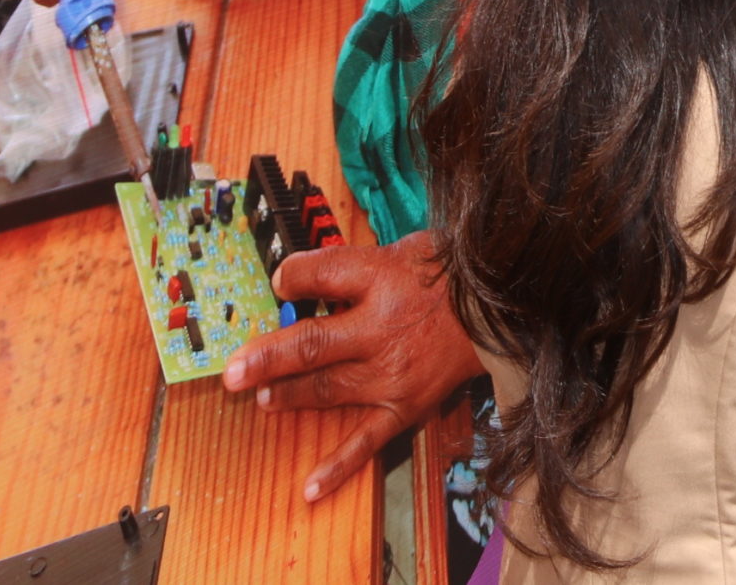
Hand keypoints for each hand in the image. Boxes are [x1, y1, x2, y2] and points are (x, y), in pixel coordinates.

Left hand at [221, 231, 484, 501]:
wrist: (504, 310)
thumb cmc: (448, 277)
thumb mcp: (400, 250)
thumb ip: (348, 264)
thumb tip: (293, 277)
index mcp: (384, 279)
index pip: (323, 274)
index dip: (293, 278)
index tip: (277, 282)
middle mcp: (383, 330)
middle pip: (313, 343)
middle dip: (267, 357)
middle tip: (231, 372)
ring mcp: (392, 374)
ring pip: (328, 389)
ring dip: (289, 396)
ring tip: (262, 399)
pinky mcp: (406, 406)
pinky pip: (367, 440)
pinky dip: (338, 465)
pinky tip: (310, 486)